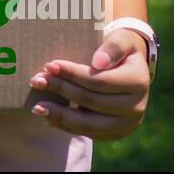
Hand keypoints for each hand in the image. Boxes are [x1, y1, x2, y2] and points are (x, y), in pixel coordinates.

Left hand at [28, 28, 149, 140]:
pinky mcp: (116, 134)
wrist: (132, 69)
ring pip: (89, 124)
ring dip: (60, 115)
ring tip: (37, 107)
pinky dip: (67, 126)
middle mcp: (136, 107)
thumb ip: (112, 47)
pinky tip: (50, 117)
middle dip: (61, 90)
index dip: (71, 74)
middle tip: (36, 81)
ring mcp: (127, 124)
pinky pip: (89, 133)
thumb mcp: (121, 40)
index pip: (98, 81)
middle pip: (91, 102)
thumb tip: (98, 62)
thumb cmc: (120, 50)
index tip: (48, 65)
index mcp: (138, 81)